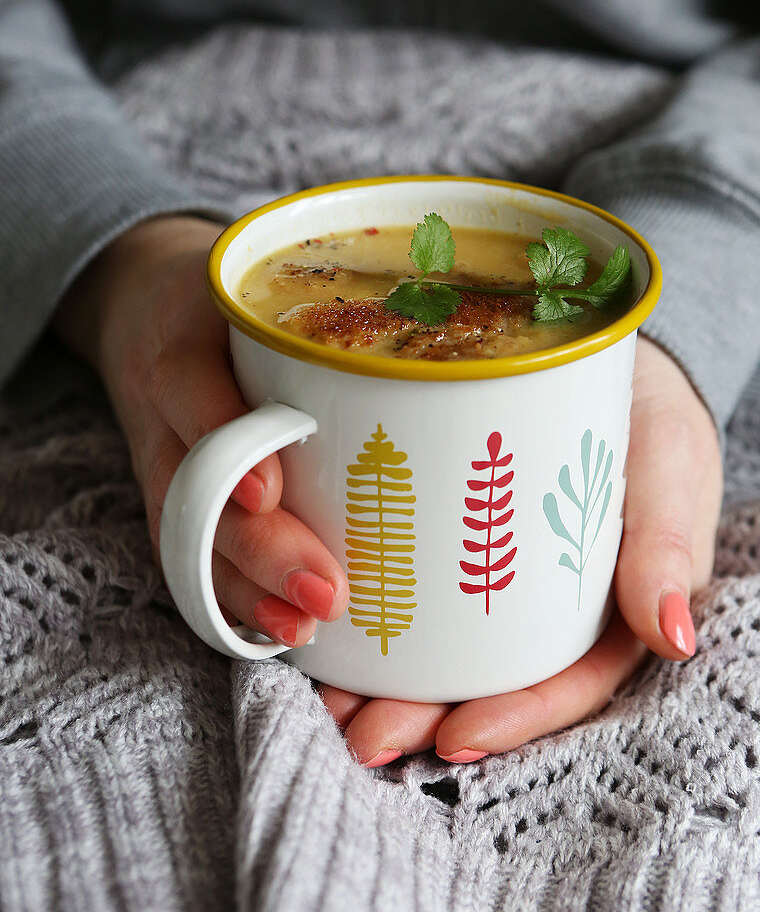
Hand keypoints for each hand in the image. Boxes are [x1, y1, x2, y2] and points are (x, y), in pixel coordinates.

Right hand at [52, 215, 348, 643]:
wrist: (147, 310)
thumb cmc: (233, 301)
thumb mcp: (263, 283)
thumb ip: (339, 305)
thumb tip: (458, 340)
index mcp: (185, 339)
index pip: (191, 385)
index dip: (226, 436)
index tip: (270, 487)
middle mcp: (163, 410)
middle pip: (196, 488)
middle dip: (261, 546)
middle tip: (329, 590)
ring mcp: (161, 463)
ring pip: (188, 539)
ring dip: (249, 590)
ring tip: (307, 626)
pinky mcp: (170, 501)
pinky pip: (189, 560)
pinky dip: (233, 601)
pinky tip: (281, 629)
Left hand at [319, 336, 722, 764]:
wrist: (605, 358)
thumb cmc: (652, 420)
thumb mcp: (670, 470)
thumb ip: (668, 546)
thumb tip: (674, 639)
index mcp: (611, 615)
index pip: (565, 683)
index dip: (514, 718)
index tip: (453, 738)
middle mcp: (552, 611)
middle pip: (490, 681)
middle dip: (426, 718)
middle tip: (363, 736)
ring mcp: (502, 580)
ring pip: (446, 648)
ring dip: (389, 684)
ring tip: (331, 704)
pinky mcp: (459, 542)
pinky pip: (417, 587)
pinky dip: (377, 615)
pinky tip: (328, 628)